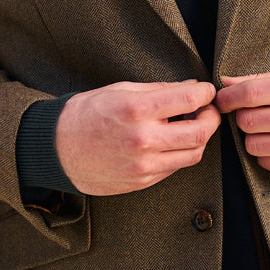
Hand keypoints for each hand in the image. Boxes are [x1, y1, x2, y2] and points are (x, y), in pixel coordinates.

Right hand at [55, 79, 220, 195]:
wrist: (57, 148)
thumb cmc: (87, 113)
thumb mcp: (121, 90)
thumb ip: (159, 90)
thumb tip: (190, 88)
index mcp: (138, 110)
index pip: (190, 99)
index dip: (205, 93)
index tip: (205, 91)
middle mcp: (144, 139)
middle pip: (201, 132)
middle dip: (211, 117)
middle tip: (208, 109)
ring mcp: (144, 165)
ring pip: (193, 154)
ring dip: (200, 138)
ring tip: (193, 125)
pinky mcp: (142, 181)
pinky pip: (175, 167)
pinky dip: (181, 153)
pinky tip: (173, 141)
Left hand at [216, 67, 269, 177]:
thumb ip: (260, 79)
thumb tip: (225, 82)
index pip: (250, 93)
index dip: (228, 98)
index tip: (221, 100)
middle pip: (247, 121)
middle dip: (244, 117)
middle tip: (255, 113)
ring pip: (253, 144)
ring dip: (254, 137)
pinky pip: (266, 163)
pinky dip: (267, 153)